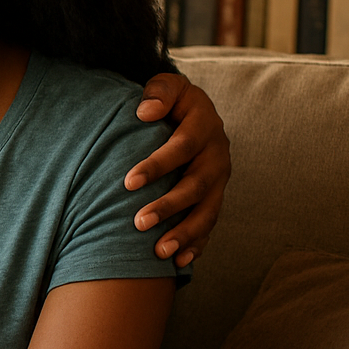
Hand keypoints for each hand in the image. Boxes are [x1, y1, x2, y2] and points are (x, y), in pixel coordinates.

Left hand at [127, 72, 230, 267]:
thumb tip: (145, 111)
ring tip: (159, 252)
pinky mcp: (216, 196)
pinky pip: (210, 223)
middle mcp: (217, 155)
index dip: (156, 165)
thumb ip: (159, 92)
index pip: (181, 147)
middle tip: (138, 223)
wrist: (191, 113)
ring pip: (207, 211)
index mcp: (205, 126)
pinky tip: (180, 261)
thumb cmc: (169, 100)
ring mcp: (220, 180)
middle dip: (168, 206)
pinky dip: (197, 243)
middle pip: (195, 185)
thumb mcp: (167, 86)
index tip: (128, 182)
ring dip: (184, 233)